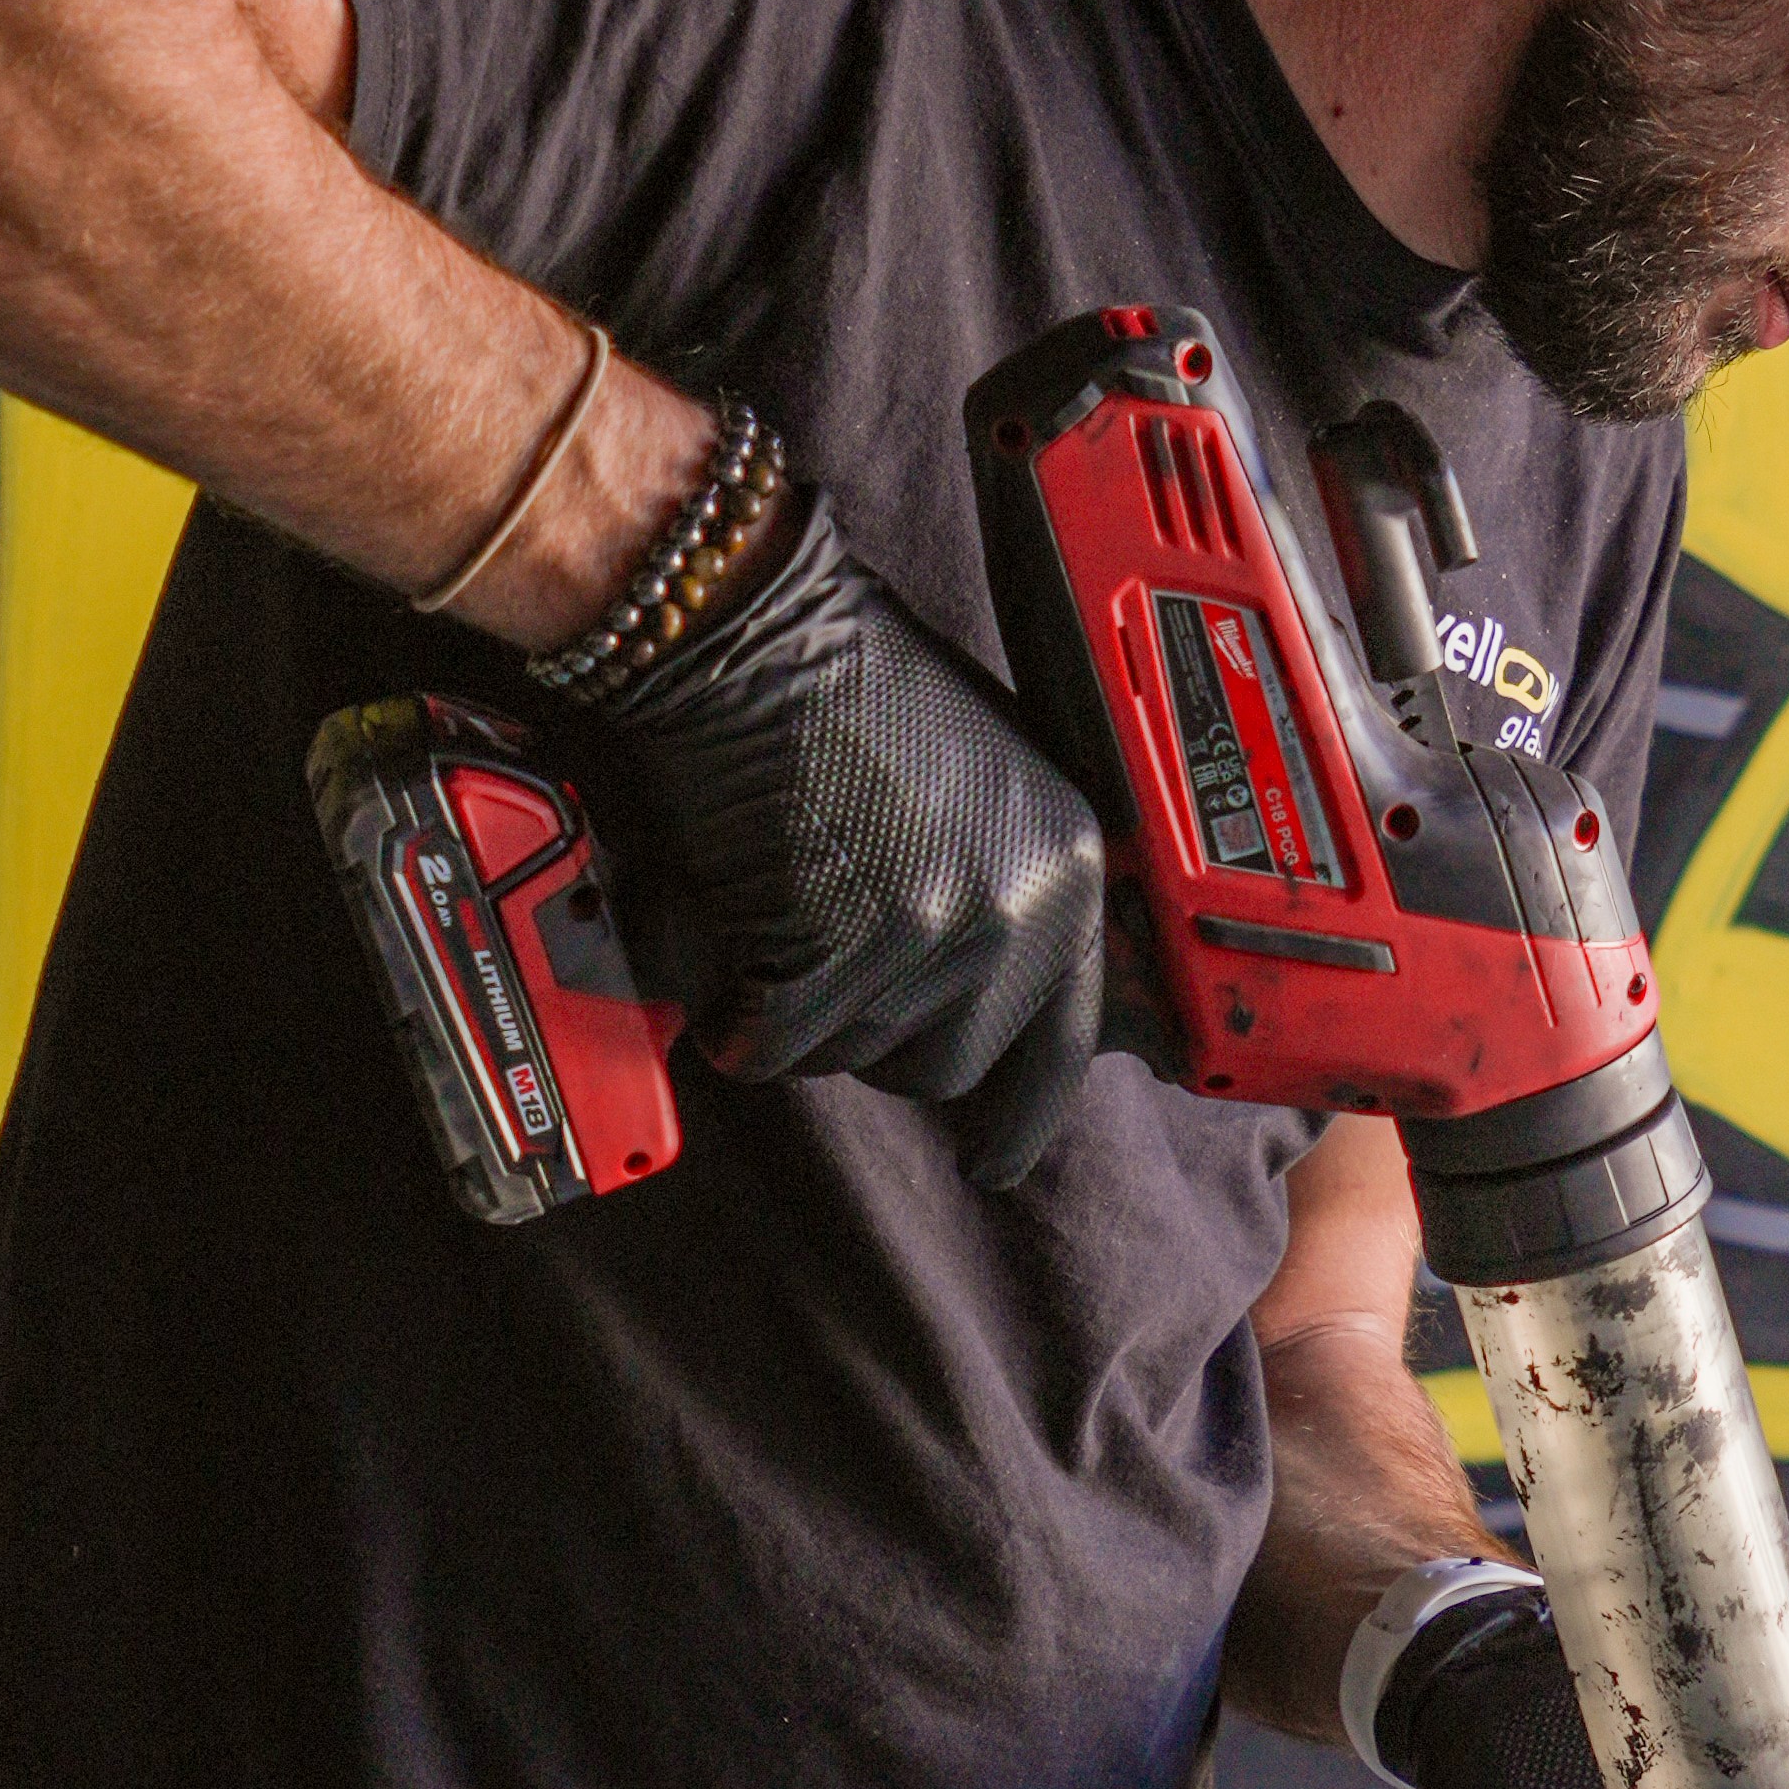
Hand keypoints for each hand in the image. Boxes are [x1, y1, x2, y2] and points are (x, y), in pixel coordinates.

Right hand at [590, 494, 1104, 1187]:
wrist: (753, 630)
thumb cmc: (842, 684)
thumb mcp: (977, 789)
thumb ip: (993, 892)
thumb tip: (969, 1006)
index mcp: (1069, 867)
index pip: (1060, 1036)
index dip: (1019, 1109)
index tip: (993, 1158)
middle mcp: (1023, 910)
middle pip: (941, 1066)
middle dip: (866, 1027)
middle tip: (813, 942)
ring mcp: (936, 936)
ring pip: (847, 1058)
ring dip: (790, 1008)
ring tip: (767, 902)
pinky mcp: (842, 953)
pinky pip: (771, 1043)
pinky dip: (728, 1007)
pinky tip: (719, 929)